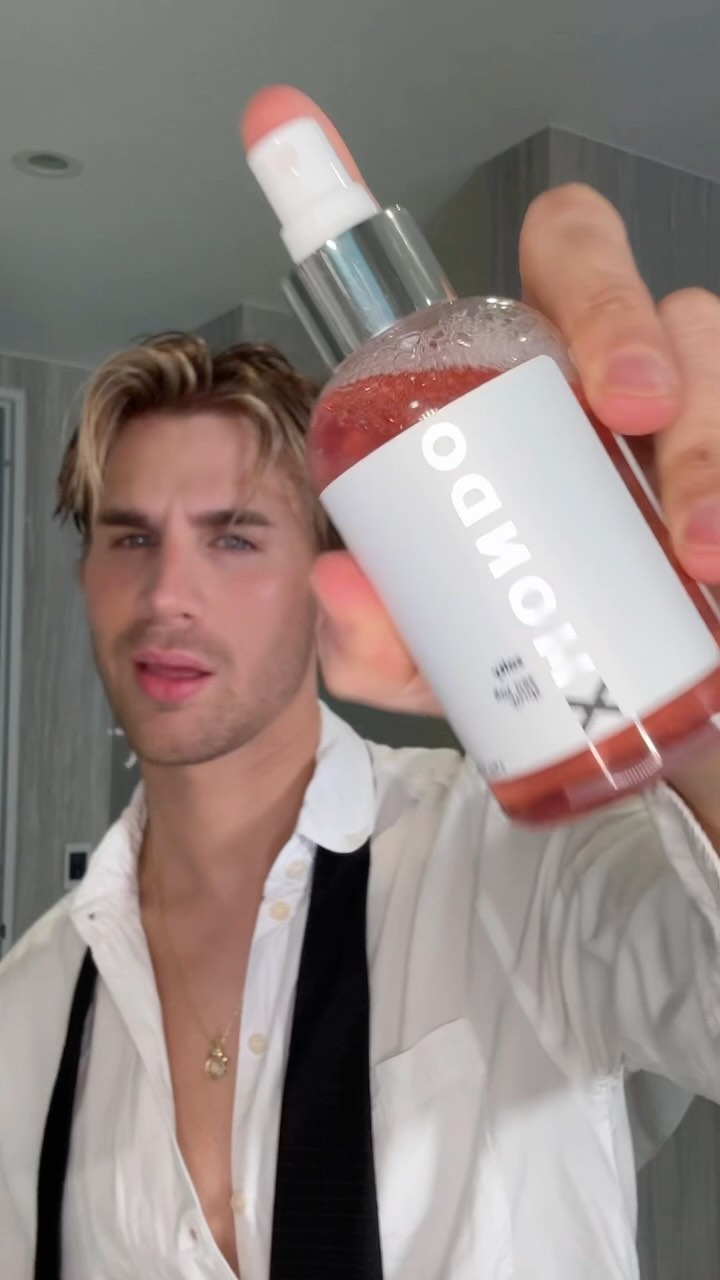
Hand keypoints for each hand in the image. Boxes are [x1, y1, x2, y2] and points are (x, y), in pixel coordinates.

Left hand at [313, 183, 719, 716]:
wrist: (622, 713)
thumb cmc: (532, 650)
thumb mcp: (441, 652)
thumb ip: (380, 629)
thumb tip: (332, 579)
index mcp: (506, 396)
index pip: (476, 286)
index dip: (388, 208)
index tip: (286, 129)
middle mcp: (590, 380)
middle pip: (597, 270)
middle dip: (615, 316)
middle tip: (624, 405)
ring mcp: (679, 414)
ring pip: (706, 344)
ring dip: (708, 437)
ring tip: (692, 544)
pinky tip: (717, 562)